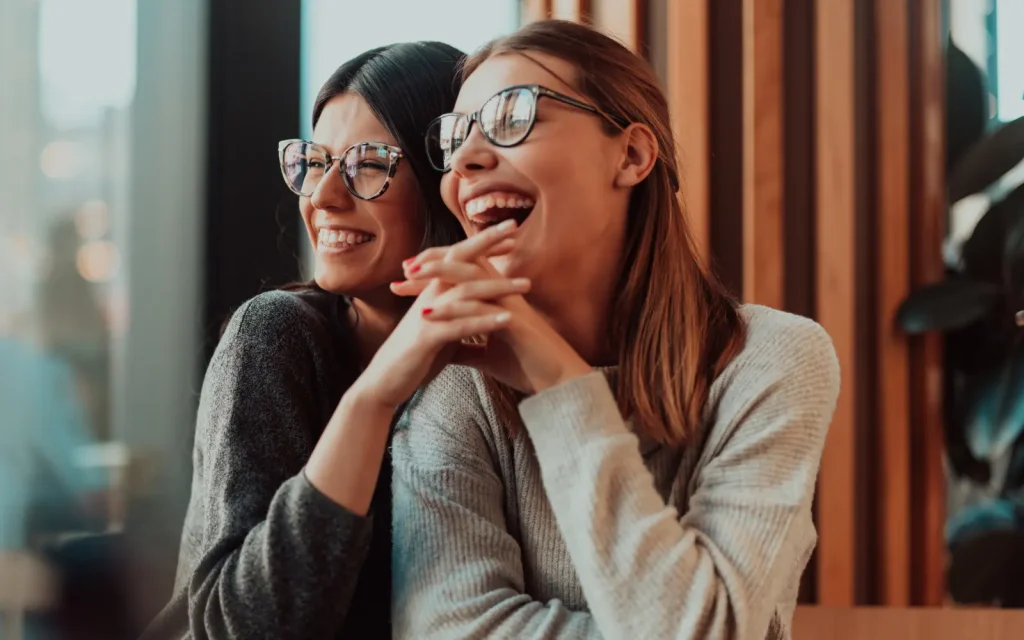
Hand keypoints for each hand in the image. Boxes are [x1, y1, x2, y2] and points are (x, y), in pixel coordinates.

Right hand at [352, 220, 528, 409]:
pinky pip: (460, 326)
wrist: (383, 382)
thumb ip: (456, 317)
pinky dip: (485, 321)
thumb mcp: (438, 330)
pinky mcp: (427, 339)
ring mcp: (427, 316)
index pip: (458, 259)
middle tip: (514, 227)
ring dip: (498, 286)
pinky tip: (509, 319)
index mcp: (433, 292)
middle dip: (486, 242)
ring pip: (465, 292)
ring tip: (526, 284)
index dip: (482, 245)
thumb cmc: (413, 357)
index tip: (510, 236)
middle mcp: (429, 297)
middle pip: (458, 260)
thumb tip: (477, 311)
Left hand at [394, 236, 591, 394]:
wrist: (558, 385)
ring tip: (409, 278)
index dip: (438, 269)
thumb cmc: (528, 367)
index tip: (409, 274)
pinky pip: (479, 308)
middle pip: (466, 263)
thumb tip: (446, 349)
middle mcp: (504, 294)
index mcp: (498, 297)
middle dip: (434, 261)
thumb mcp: (488, 357)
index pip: (465, 272)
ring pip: (470, 277)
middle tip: (404, 266)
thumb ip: (467, 348)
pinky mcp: (514, 323)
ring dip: (437, 276)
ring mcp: (510, 305)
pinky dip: (452, 308)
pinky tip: (429, 312)